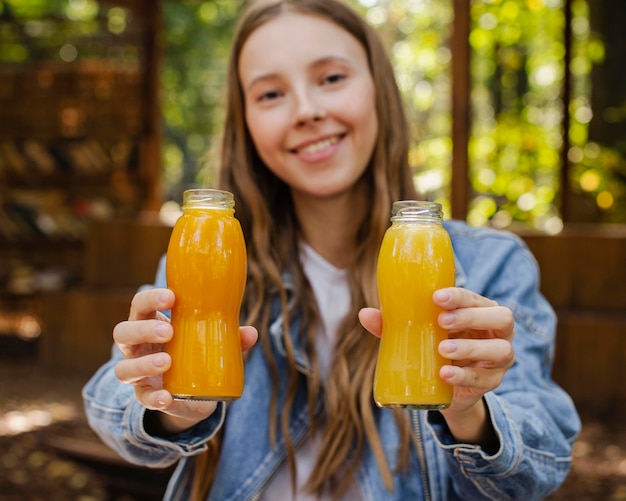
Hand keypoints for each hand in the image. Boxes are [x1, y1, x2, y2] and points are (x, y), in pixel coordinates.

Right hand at [113, 288, 257, 433]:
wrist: (191, 392)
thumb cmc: (194, 351)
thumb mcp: (211, 341)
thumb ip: (230, 336)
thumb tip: (252, 333)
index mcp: (150, 323)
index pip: (140, 305)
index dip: (150, 299)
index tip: (171, 297)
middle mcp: (137, 347)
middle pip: (123, 333)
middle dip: (143, 330)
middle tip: (169, 331)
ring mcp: (137, 373)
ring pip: (124, 367)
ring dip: (145, 363)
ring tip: (167, 361)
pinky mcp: (145, 396)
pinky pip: (143, 399)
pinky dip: (154, 398)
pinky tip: (167, 397)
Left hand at [359, 287, 514, 448]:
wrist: (447, 384)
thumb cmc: (433, 344)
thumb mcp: (416, 332)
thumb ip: (394, 323)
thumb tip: (364, 314)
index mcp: (480, 311)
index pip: (476, 298)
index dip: (460, 296)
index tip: (437, 297)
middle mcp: (497, 332)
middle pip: (502, 318)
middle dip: (471, 317)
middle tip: (441, 320)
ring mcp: (499, 359)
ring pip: (500, 350)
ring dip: (470, 348)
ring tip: (442, 348)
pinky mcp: (491, 382)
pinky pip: (484, 380)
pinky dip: (464, 376)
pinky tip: (445, 374)